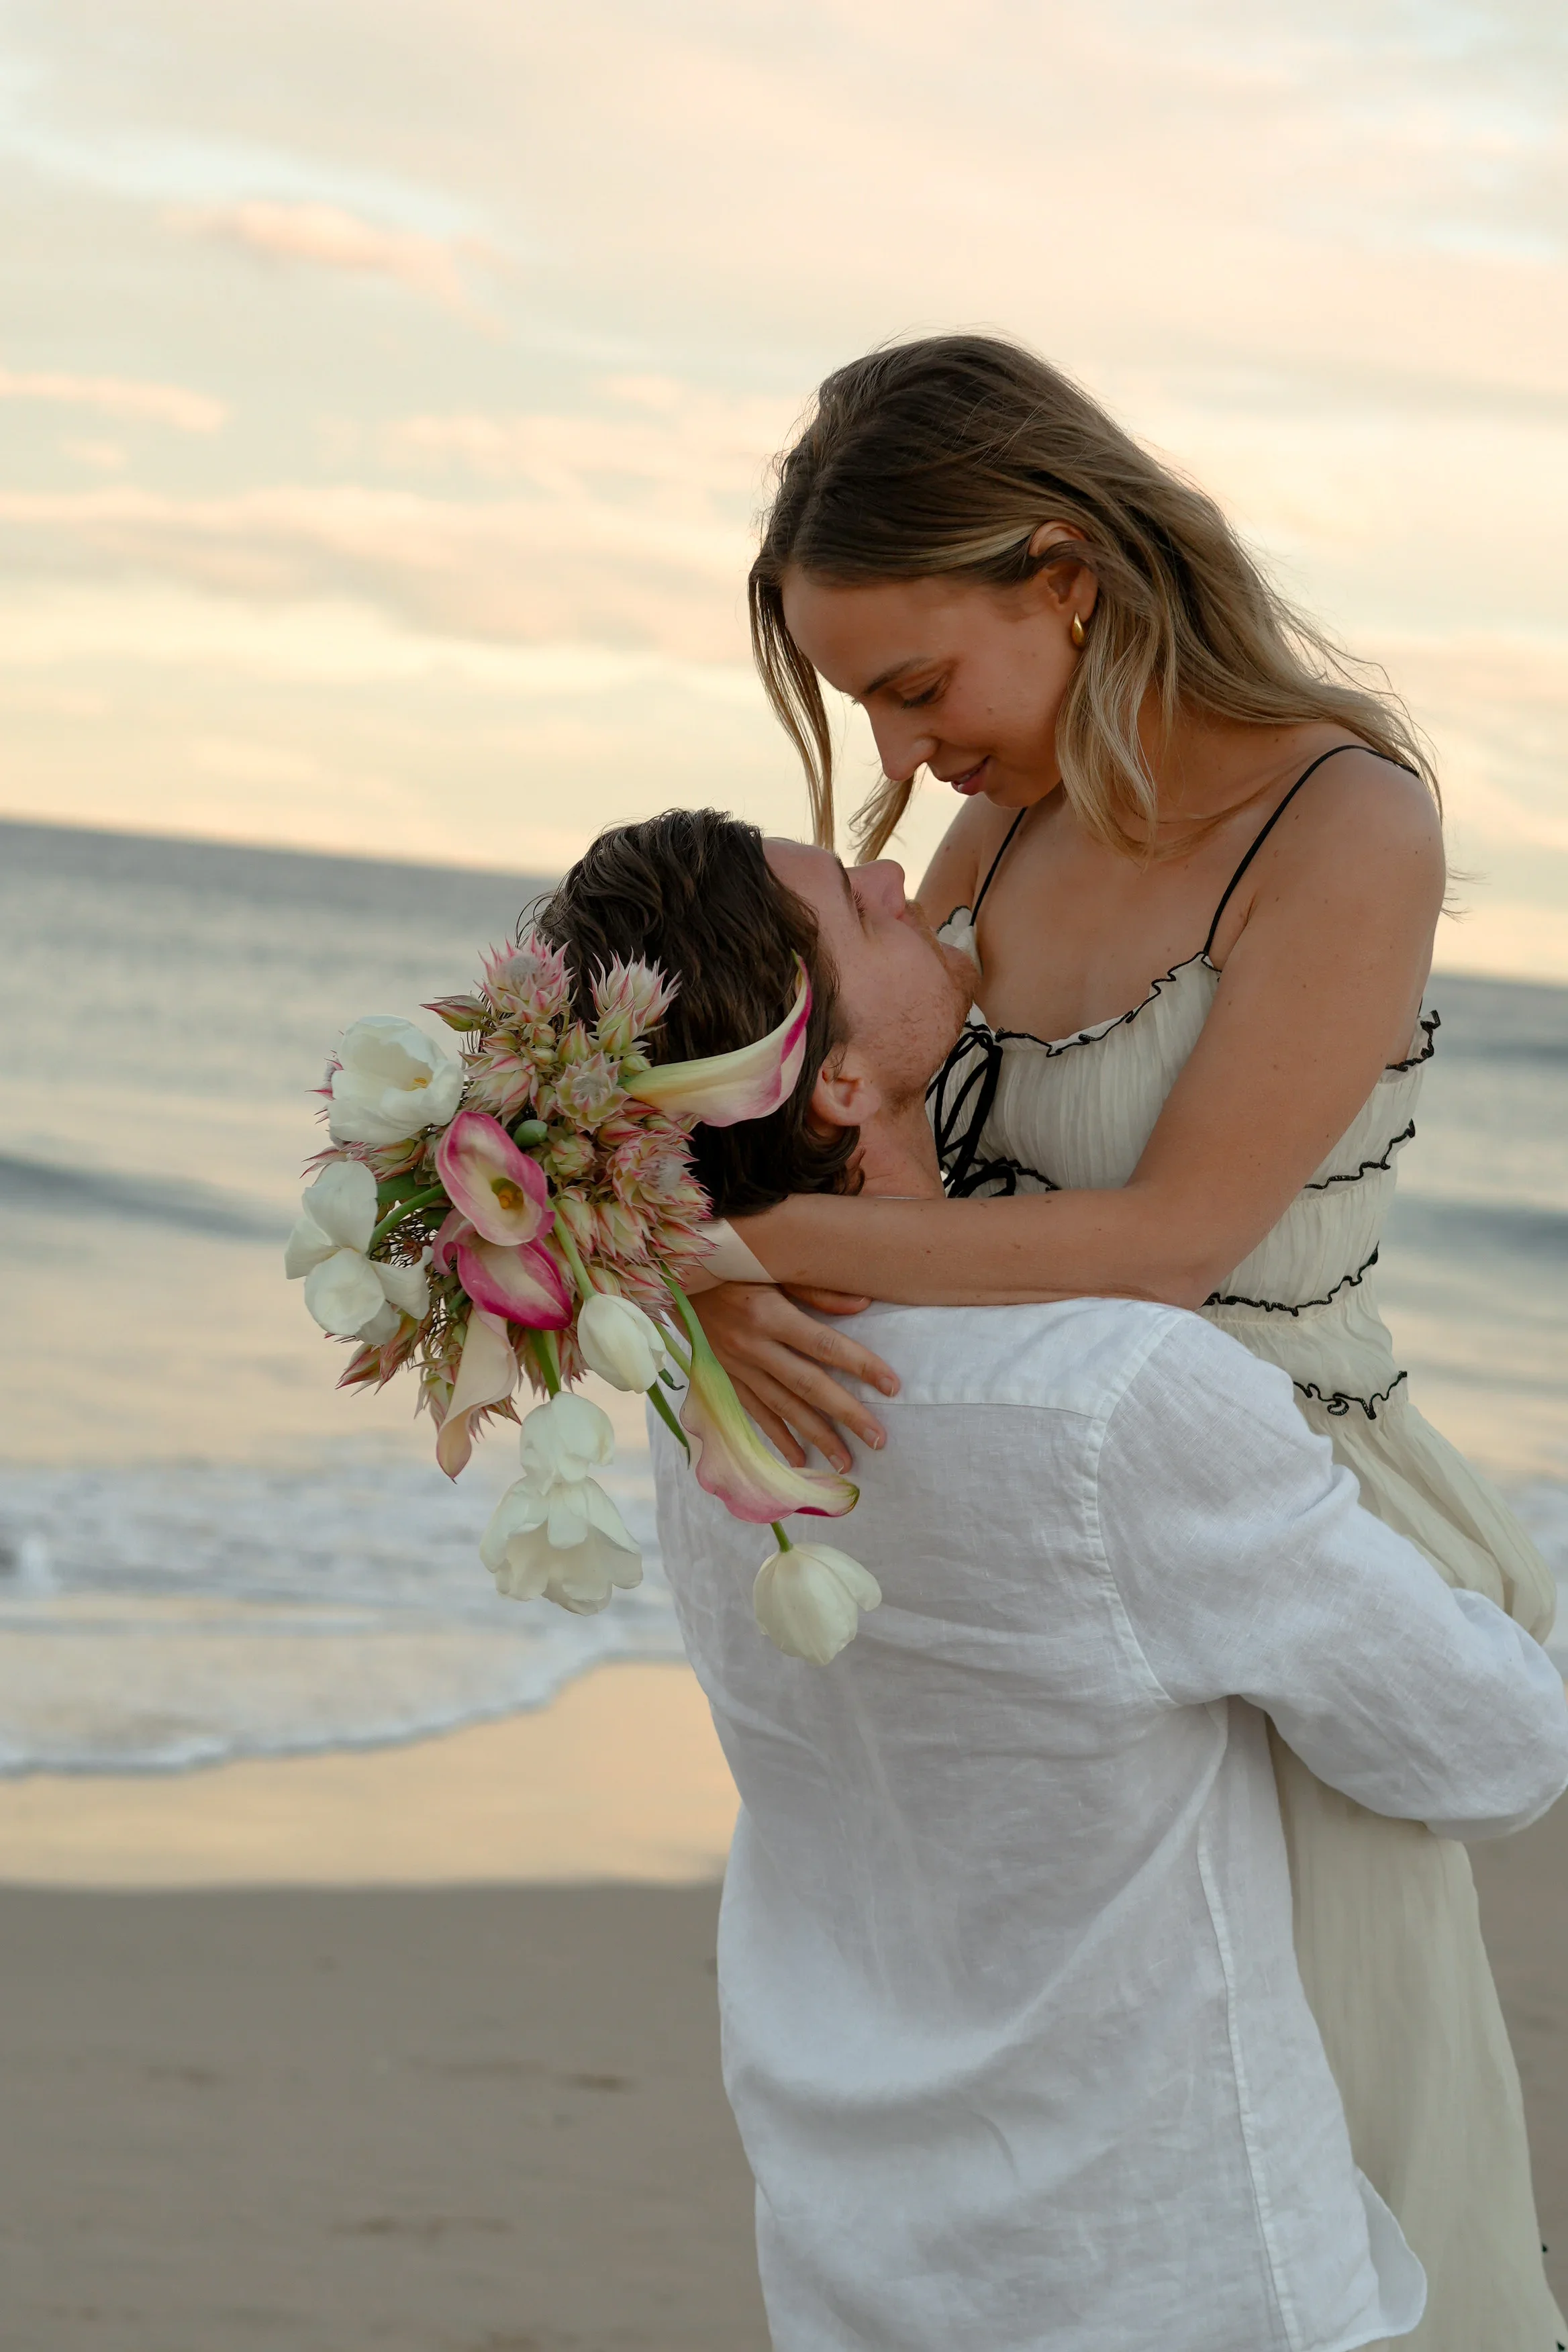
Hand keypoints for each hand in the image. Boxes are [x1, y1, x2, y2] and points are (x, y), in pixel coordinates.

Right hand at [691, 1283, 898, 1472]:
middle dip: (846, 1415)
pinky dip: (777, 1438)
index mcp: (770, 1314)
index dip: (861, 1366)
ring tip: (845, 1462)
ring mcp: (736, 1366)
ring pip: (782, 1408)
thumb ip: (817, 1289)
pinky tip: (798, 1460)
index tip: (892, 1386)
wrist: (672, 1280)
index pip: (825, 1346)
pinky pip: (754, 1413)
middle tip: (878, 1440)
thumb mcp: (771, 1266)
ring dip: (815, 1437)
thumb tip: (864, 1304)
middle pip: (808, 1386)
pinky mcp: (723, 1378)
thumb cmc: (731, 1266)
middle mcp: (754, 1345)